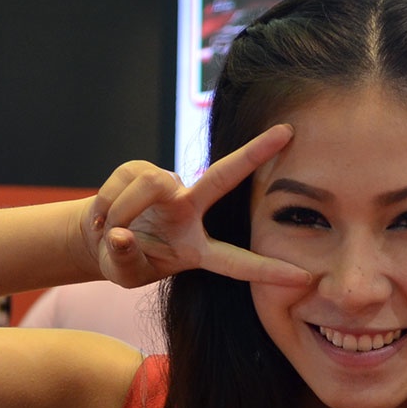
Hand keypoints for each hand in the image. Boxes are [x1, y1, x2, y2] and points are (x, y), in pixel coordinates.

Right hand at [85, 125, 312, 288]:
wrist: (101, 235)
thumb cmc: (124, 259)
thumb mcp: (123, 272)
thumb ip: (124, 259)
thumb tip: (120, 235)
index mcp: (198, 250)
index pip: (238, 263)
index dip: (268, 270)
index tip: (305, 277)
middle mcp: (191, 212)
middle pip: (224, 178)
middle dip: (255, 153)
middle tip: (288, 131)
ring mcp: (169, 188)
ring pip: (150, 184)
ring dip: (121, 208)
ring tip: (108, 230)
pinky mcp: (142, 169)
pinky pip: (123, 181)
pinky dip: (105, 203)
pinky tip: (101, 218)